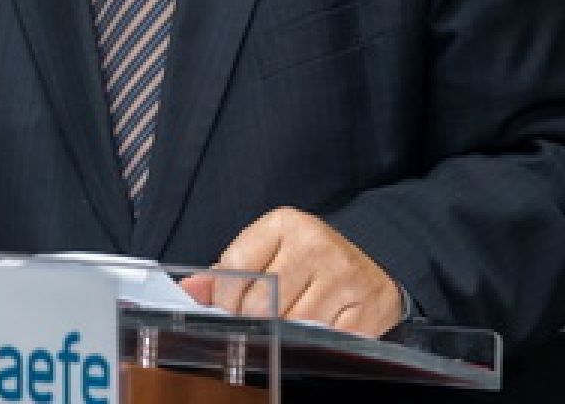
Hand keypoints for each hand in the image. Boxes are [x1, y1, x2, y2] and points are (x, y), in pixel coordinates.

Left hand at [179, 207, 402, 336]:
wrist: (374, 258)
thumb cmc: (309, 257)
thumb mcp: (268, 249)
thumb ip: (229, 269)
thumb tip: (190, 288)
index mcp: (285, 224)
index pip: (236, 266)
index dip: (223, 295)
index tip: (225, 307)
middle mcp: (316, 244)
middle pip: (261, 301)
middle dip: (251, 318)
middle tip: (257, 319)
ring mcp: (344, 276)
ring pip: (291, 324)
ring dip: (282, 332)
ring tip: (287, 320)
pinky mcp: (368, 307)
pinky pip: (325, 338)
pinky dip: (314, 340)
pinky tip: (315, 327)